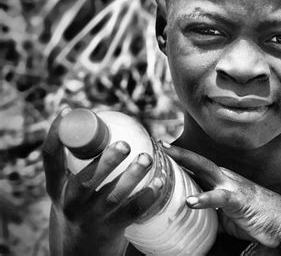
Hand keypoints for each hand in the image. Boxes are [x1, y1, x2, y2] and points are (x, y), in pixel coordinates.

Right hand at [42, 107, 159, 255]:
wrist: (82, 248)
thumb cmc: (80, 204)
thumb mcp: (69, 186)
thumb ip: (81, 161)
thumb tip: (98, 120)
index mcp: (57, 187)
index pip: (50, 158)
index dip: (55, 133)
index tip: (68, 109)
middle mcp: (71, 203)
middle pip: (85, 181)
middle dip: (106, 161)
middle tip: (125, 144)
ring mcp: (92, 217)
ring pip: (113, 196)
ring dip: (132, 176)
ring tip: (146, 158)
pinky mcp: (112, 228)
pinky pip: (132, 211)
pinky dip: (148, 195)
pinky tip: (160, 180)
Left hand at [163, 144, 280, 254]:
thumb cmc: (258, 218)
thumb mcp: (229, 216)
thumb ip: (213, 213)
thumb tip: (196, 219)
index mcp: (223, 181)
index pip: (198, 167)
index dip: (180, 159)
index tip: (162, 152)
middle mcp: (226, 178)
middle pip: (198, 161)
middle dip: (178, 151)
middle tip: (159, 143)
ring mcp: (232, 187)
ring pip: (205, 169)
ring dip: (186, 160)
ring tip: (168, 154)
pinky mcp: (238, 200)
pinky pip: (219, 198)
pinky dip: (204, 198)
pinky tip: (190, 202)